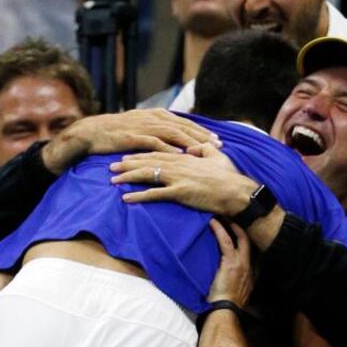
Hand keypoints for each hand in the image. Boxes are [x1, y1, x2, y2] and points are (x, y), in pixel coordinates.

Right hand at [41, 109, 219, 174]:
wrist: (90, 133)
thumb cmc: (115, 133)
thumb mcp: (138, 126)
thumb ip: (155, 129)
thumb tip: (174, 137)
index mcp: (154, 115)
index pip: (183, 122)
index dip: (200, 130)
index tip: (216, 138)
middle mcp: (151, 118)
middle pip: (182, 126)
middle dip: (201, 135)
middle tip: (218, 144)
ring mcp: (142, 126)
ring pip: (172, 132)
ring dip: (190, 141)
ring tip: (205, 150)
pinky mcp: (133, 137)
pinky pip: (155, 142)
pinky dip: (169, 148)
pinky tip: (181, 156)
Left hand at [109, 142, 255, 215]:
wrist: (236, 192)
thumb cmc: (228, 176)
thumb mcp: (217, 157)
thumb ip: (204, 149)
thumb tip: (195, 147)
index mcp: (185, 156)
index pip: (157, 152)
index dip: (140, 153)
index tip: (126, 155)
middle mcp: (178, 164)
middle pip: (147, 161)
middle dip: (127, 163)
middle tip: (111, 166)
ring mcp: (178, 178)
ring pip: (147, 175)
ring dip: (128, 177)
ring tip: (112, 180)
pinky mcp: (179, 192)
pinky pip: (154, 194)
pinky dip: (139, 196)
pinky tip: (125, 199)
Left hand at [207, 219, 252, 306]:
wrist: (226, 310)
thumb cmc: (227, 304)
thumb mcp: (237, 293)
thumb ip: (236, 283)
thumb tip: (228, 278)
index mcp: (251, 273)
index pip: (251, 251)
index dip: (245, 239)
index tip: (239, 230)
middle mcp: (249, 266)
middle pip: (249, 241)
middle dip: (242, 227)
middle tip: (233, 216)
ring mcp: (241, 263)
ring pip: (240, 238)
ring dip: (231, 224)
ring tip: (223, 215)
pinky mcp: (231, 262)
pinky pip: (226, 241)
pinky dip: (219, 230)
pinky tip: (213, 222)